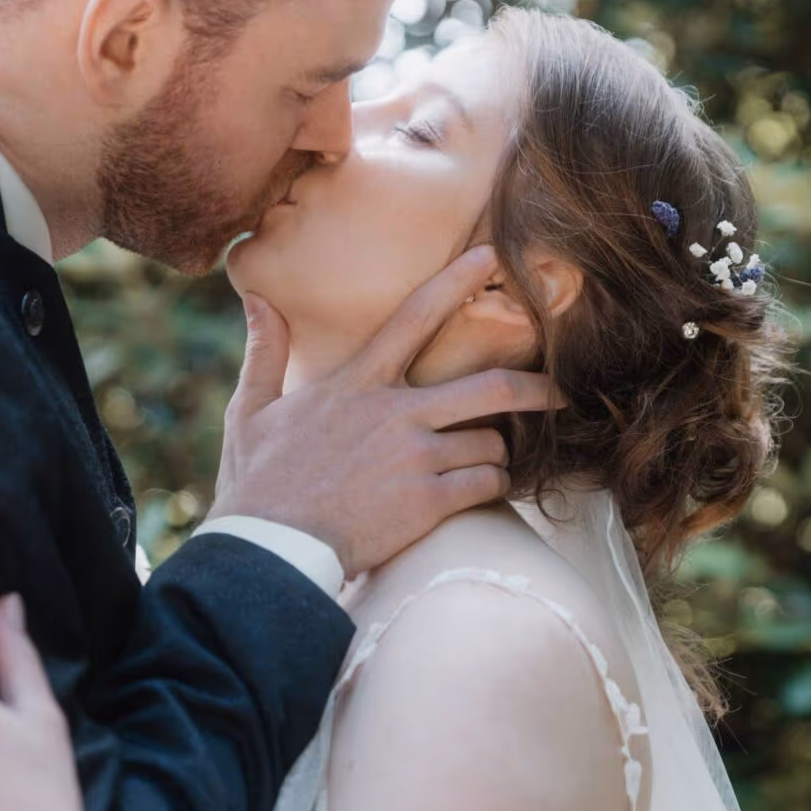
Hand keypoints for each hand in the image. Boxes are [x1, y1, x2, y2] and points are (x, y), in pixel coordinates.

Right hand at [211, 246, 560, 573]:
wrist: (271, 552)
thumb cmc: (258, 484)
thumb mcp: (251, 411)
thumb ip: (265, 350)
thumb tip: (256, 297)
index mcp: (356, 384)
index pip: (414, 318)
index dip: (456, 281)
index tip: (490, 258)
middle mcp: (394, 413)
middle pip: (488, 386)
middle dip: (535, 388)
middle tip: (560, 393)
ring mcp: (415, 458)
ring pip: (492, 442)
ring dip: (498, 453)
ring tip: (487, 463)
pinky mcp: (428, 503)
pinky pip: (487, 484)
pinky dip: (492, 487)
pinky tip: (480, 492)